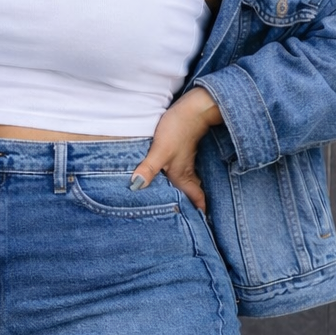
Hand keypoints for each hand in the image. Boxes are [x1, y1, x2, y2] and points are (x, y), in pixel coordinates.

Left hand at [130, 88, 221, 212]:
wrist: (193, 107)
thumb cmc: (178, 129)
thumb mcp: (160, 151)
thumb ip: (149, 169)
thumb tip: (136, 187)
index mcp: (182, 176)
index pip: (196, 199)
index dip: (199, 213)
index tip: (200, 228)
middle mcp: (186, 172)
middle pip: (192, 194)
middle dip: (190, 207)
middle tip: (186, 222)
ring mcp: (185, 161)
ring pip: (187, 183)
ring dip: (185, 193)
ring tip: (178, 205)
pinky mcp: (182, 150)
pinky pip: (182, 171)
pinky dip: (179, 179)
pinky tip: (170, 179)